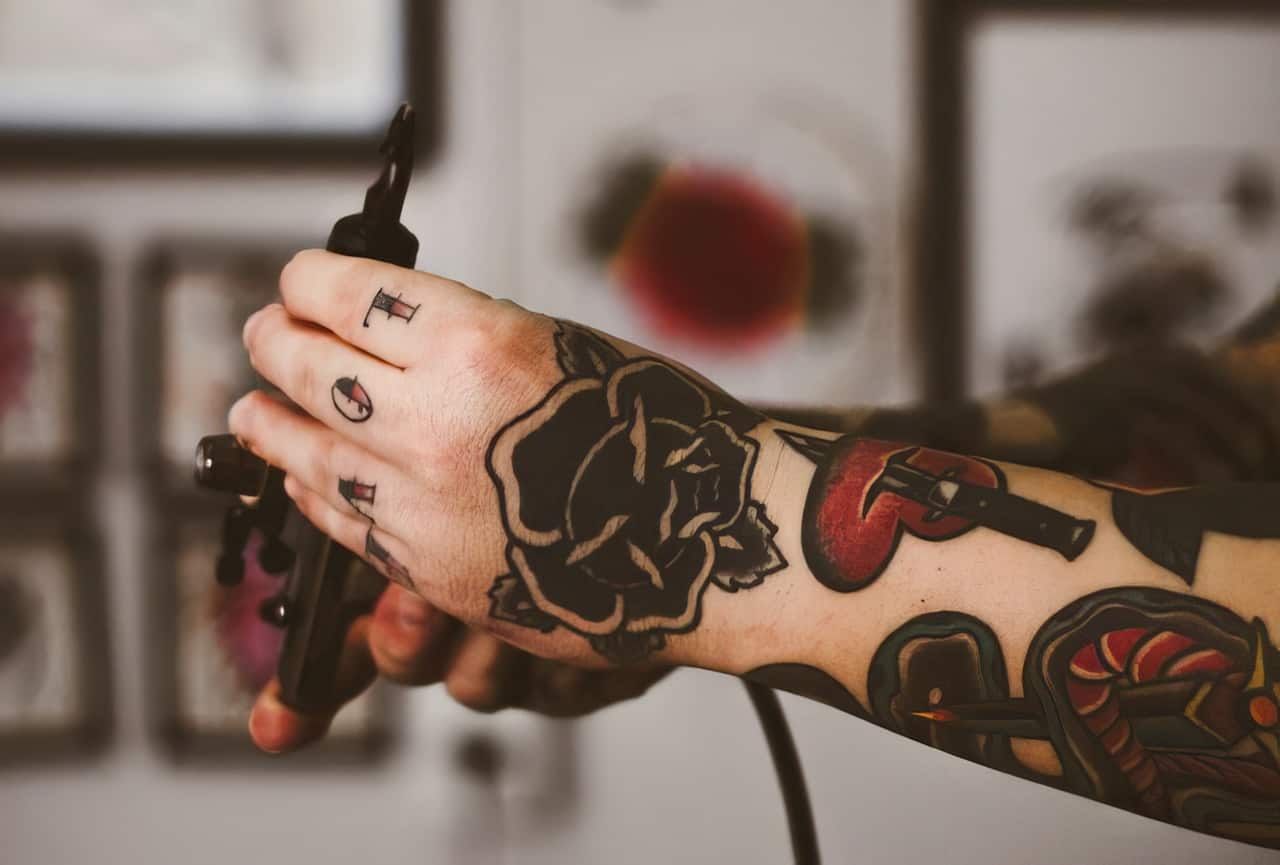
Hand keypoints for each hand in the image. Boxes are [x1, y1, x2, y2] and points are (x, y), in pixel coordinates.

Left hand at [230, 249, 786, 740]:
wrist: (707, 544)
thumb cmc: (661, 435)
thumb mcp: (566, 346)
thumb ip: (472, 340)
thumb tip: (392, 333)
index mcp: (477, 344)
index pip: (348, 293)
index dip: (309, 281)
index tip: (300, 282)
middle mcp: (435, 421)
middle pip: (306, 366)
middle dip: (275, 339)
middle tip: (266, 332)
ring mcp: (426, 503)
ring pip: (304, 450)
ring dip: (269, 422)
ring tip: (251, 410)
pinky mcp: (431, 570)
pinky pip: (343, 522)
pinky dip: (313, 490)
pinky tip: (302, 477)